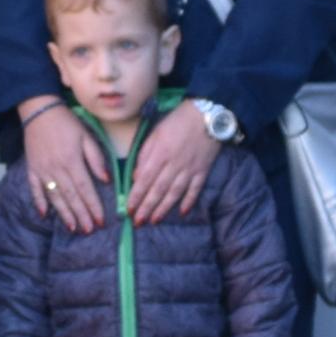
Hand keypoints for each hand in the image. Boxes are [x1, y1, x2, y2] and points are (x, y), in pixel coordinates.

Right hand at [17, 101, 107, 235]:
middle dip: (82, 215)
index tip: (101, 220)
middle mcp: (56, 169)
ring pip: (54, 197)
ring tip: (73, 227)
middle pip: (71, 197)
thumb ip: (96, 159)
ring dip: (64, 214)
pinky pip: (35, 189)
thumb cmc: (66, 123)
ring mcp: (42, 171)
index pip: (85, 189)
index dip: (93, 206)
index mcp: (72, 161)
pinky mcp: (32, 169)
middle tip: (90, 230)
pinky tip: (44, 214)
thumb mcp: (86, 136)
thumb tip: (107, 180)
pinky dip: (39, 202)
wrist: (39, 110)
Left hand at [125, 101, 221, 223]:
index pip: (145, 180)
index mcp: (160, 154)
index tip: (128, 209)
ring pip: (175, 193)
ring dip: (164, 208)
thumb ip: (144, 154)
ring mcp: (190, 169)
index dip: (136, 196)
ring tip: (154, 220)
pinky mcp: (202, 171)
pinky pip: (195, 189)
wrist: (206, 115)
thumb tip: (135, 177)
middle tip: (138, 222)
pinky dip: (189, 201)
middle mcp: (174, 164)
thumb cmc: (177, 121)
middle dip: (147, 207)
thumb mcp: (155, 133)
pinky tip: (182, 212)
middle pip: (158, 190)